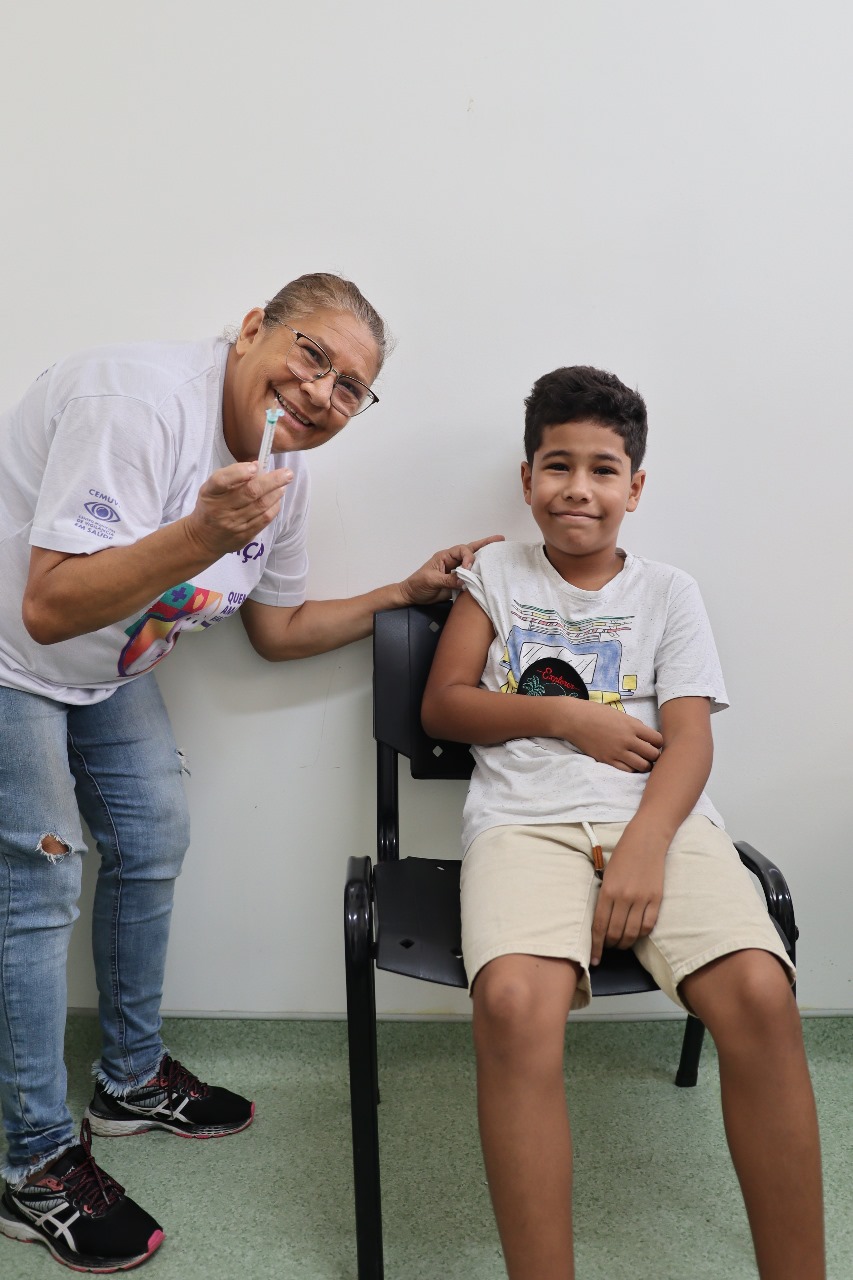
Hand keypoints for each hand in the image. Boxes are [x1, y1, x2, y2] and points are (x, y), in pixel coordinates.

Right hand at [185, 462, 292, 557]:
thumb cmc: (211, 506)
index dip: (239, 472)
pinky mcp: (244, 535)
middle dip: (272, 481)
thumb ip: (231, 476)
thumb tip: (257, 466)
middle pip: (250, 493)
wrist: (203, 538)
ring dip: (276, 493)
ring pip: (261, 506)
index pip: (221, 480)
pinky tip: (277, 499)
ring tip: (283, 484)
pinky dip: (274, 506)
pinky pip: (264, 519)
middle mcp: (221, 509)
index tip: (255, 466)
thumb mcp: (212, 489)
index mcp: (210, 493)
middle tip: (287, 473)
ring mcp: (233, 524)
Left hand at [399, 535, 503, 604]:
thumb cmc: (417, 585)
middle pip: (471, 550)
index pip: (462, 550)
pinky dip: (481, 574)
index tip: (468, 570)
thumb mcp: (431, 580)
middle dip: (485, 545)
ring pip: (473, 562)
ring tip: (500, 553)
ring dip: (485, 558)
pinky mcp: (458, 582)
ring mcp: (456, 571)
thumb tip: (464, 581)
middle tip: (500, 539)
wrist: (412, 596)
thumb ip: (448, 580)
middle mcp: (452, 561)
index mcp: (445, 556)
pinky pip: (471, 576)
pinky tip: (491, 573)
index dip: (469, 557)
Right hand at [558, 700, 661, 771]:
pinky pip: (627, 770)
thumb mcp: (620, 714)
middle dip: (654, 755)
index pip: (658, 740)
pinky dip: (632, 769)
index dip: (658, 743)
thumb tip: (645, 736)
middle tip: (649, 754)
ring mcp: (617, 752)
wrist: (575, 719)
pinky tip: (629, 764)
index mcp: (633, 726)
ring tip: (641, 761)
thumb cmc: (596, 713)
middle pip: (653, 754)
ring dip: (645, 765)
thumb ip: (634, 725)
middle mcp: (628, 740)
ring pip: (643, 766)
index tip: (654, 743)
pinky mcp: (607, 760)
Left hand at [590, 831, 665, 964]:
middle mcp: (624, 897)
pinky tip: (636, 934)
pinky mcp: (657, 899)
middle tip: (608, 947)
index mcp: (607, 891)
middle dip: (610, 945)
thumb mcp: (606, 874)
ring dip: (625, 943)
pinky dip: (641, 934)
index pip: (599, 926)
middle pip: (615, 932)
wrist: (647, 839)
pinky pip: (648, 925)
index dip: (596, 946)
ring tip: (621, 944)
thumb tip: (602, 922)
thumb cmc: (623, 855)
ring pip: (632, 932)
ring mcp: (642, 899)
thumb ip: (604, 898)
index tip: (595, 959)